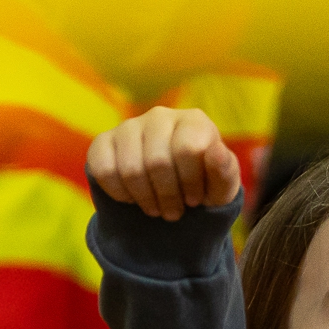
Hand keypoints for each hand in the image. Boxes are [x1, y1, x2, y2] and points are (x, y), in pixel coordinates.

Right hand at [86, 106, 240, 220]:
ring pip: (130, 169)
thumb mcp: (222, 186)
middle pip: (157, 162)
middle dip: (168, 196)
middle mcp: (160, 116)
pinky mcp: (104, 141)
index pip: (188, 150)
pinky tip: (134, 199)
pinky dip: (120, 194)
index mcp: (194, 121)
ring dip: (145, 199)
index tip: (195, 199)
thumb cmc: (204, 186)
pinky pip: (104, 170)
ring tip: (157, 208)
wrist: (174, 194)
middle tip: (174, 212)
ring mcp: (129, 126)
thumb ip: (224, 170)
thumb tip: (216, 151)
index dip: (191, 182)